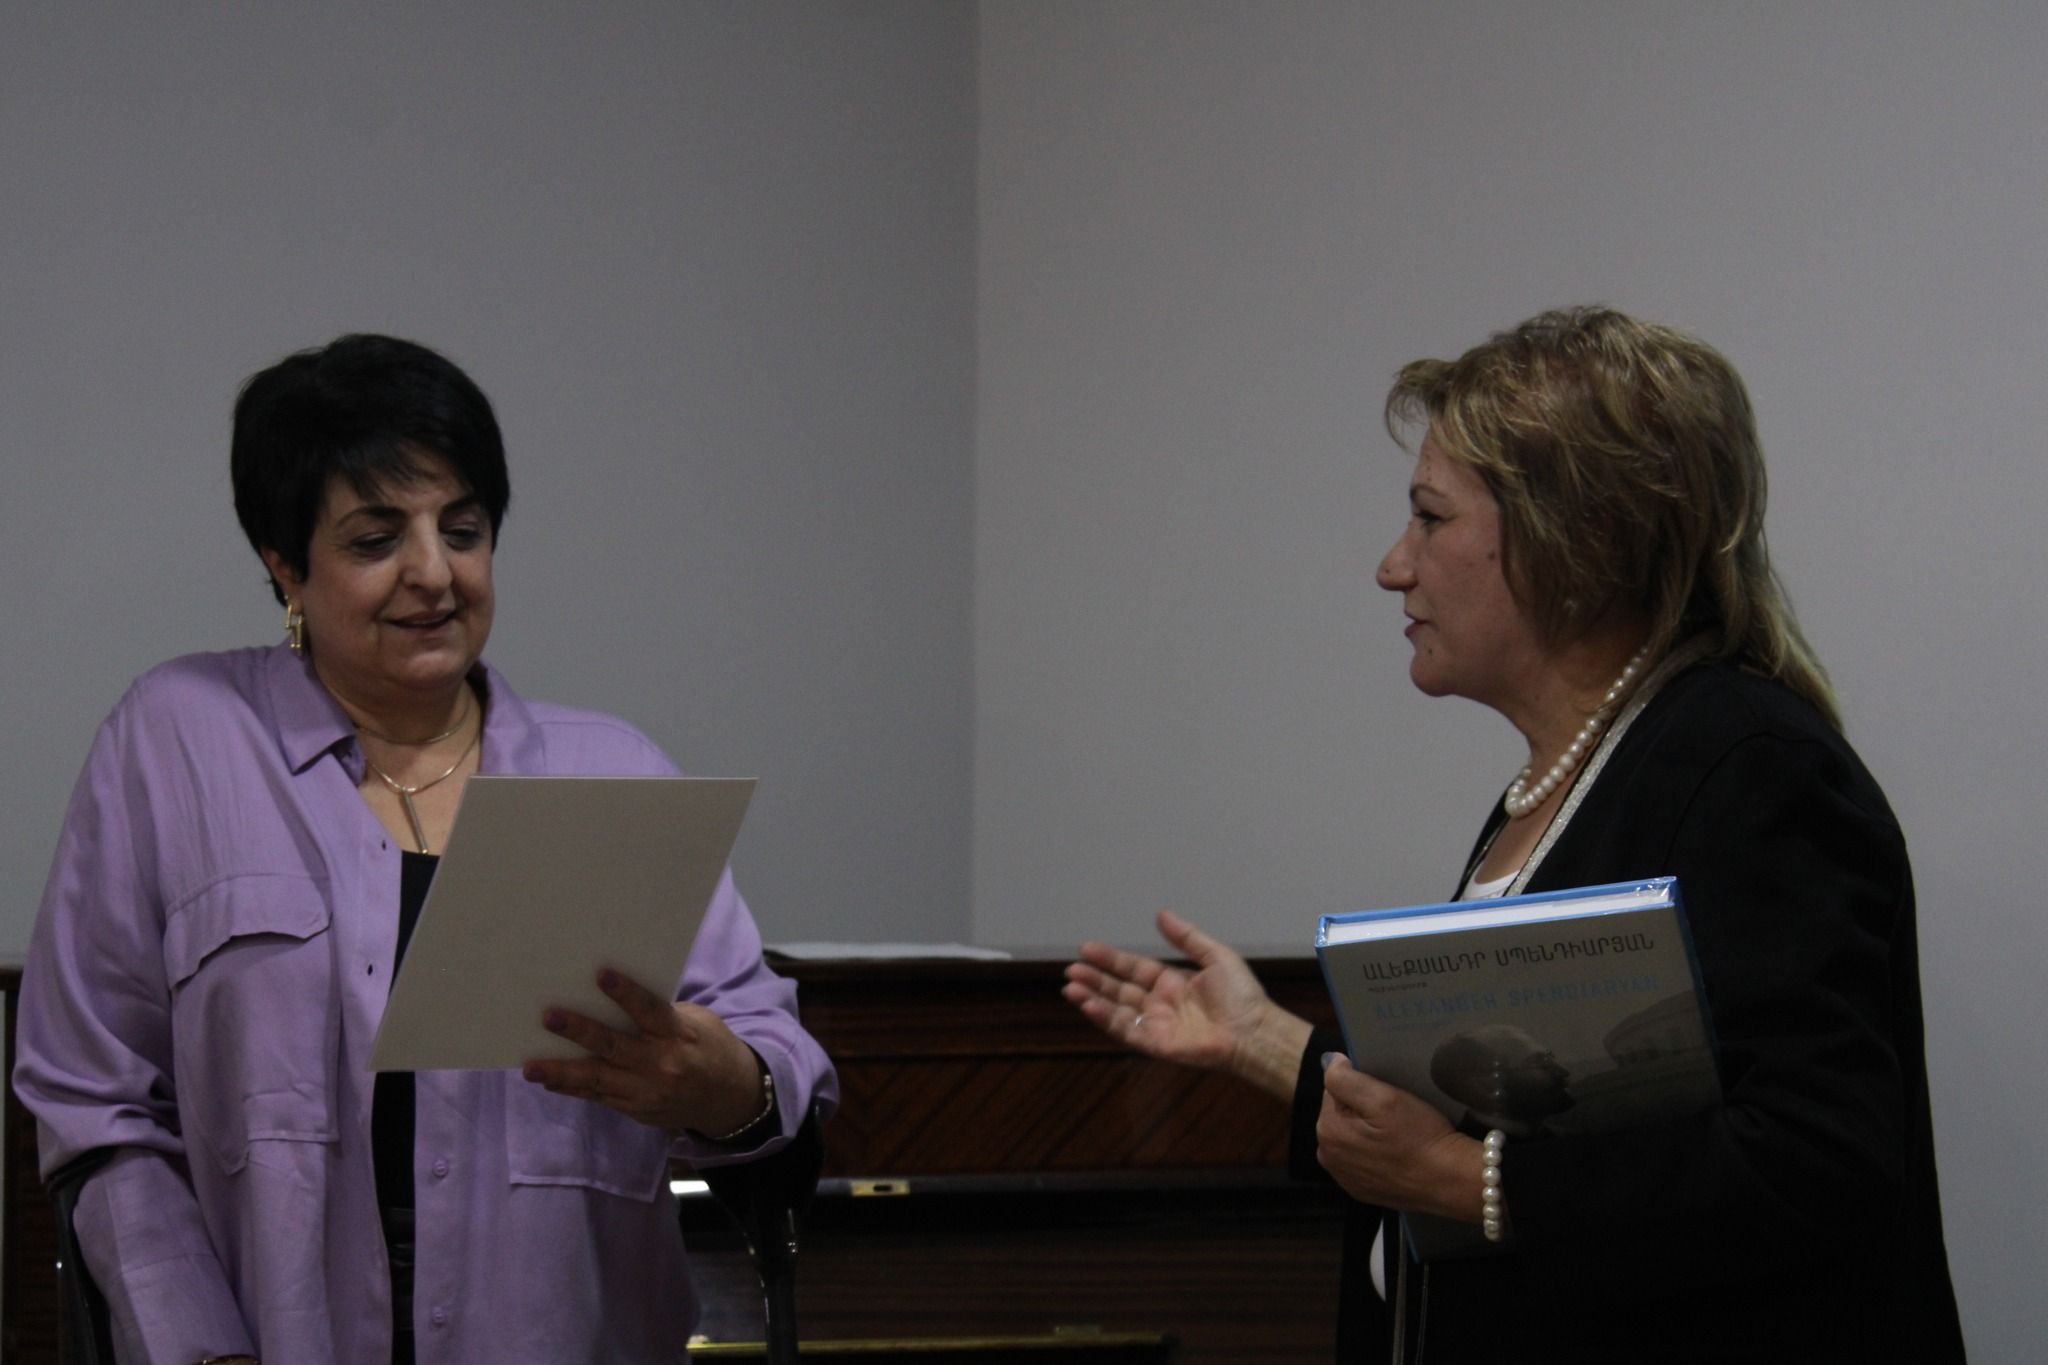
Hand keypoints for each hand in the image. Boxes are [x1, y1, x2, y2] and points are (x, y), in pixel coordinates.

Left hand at [521, 968, 767, 1136]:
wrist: (730, 1098)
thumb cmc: (709, 1047)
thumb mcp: (697, 1023)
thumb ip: (660, 1014)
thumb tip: (616, 999)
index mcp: (679, 1035)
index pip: (649, 1010)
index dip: (625, 992)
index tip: (600, 974)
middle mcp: (661, 1064)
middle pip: (615, 1046)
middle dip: (580, 1031)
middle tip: (549, 1017)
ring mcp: (647, 1091)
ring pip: (598, 1079)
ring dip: (562, 1072)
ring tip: (532, 1067)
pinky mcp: (636, 1109)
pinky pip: (598, 1097)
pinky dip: (573, 1088)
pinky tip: (549, 1080)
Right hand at [1062, 908, 1309, 1097]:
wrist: (1254, 1031)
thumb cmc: (1242, 996)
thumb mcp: (1216, 956)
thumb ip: (1186, 937)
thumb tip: (1161, 913)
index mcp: (1173, 982)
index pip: (1133, 968)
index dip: (1110, 959)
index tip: (1086, 948)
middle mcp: (1160, 1004)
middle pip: (1119, 990)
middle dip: (1094, 980)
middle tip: (1071, 970)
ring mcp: (1157, 1025)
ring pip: (1116, 1011)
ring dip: (1093, 999)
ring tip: (1071, 987)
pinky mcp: (1156, 1045)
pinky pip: (1125, 1031)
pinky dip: (1106, 1019)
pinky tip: (1090, 1005)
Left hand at [1316, 1053, 1478, 1219]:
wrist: (1448, 1181)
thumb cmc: (1418, 1136)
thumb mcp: (1385, 1098)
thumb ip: (1347, 1078)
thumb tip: (1330, 1063)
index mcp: (1328, 1131)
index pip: (1333, 1091)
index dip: (1359, 1088)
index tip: (1384, 1097)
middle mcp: (1328, 1157)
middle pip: (1339, 1116)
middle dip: (1360, 1110)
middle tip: (1394, 1116)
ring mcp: (1344, 1177)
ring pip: (1350, 1138)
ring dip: (1365, 1132)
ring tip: (1395, 1134)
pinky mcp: (1360, 1191)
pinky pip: (1360, 1160)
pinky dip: (1372, 1154)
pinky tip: (1393, 1154)